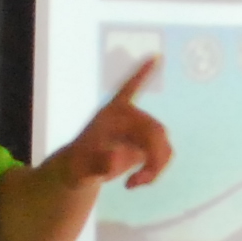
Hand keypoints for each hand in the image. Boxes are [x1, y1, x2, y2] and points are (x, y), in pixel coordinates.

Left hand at [46, 55, 169, 192]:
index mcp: (113, 113)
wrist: (81, 170)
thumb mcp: (82, 167)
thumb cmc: (78, 164)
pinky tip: (139, 181)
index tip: (155, 56)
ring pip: (163, 145)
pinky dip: (158, 168)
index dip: (143, 74)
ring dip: (156, 167)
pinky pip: (163, 152)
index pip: (129, 89)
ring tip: (134, 184)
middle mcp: (129, 117)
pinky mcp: (145, 146)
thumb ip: (98, 163)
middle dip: (154, 158)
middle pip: (156, 131)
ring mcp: (139, 131)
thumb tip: (118, 160)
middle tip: (137, 182)